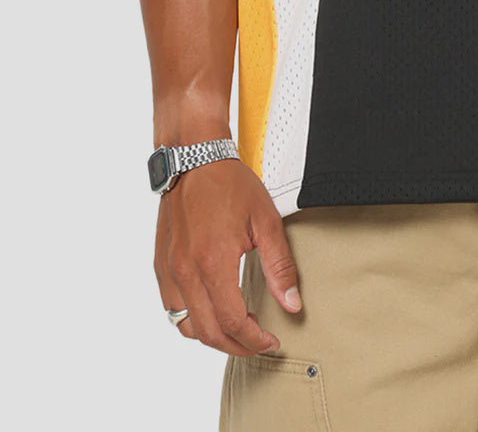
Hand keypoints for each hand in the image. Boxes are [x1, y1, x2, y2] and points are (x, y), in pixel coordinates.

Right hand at [154, 157, 302, 356]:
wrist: (193, 158)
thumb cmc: (230, 184)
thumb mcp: (266, 221)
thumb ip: (279, 266)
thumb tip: (291, 305)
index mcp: (213, 262)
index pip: (232, 321)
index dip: (254, 339)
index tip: (271, 340)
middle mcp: (185, 272)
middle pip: (208, 332)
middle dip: (236, 345)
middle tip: (258, 342)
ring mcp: (169, 270)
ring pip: (186, 326)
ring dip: (213, 336)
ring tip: (238, 329)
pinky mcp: (160, 265)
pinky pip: (172, 308)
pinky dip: (192, 320)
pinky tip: (213, 310)